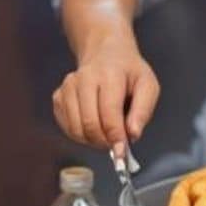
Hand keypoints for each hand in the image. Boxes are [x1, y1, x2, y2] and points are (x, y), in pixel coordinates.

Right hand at [53, 32, 159, 148]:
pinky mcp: (58, 96)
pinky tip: (92, 127)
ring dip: (92, 141)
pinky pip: (67, 127)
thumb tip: (132, 135)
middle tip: (115, 143)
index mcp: (109, 75)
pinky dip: (80, 135)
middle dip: (104, 142)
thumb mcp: (148, 86)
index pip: (109, 113)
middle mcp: (84, 79)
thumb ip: (143, 111)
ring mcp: (67, 88)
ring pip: (76, 129)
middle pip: (89, 124)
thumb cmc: (128, 72)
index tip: (121, 153)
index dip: (115, 137)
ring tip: (105, 134)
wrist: (105, 52)